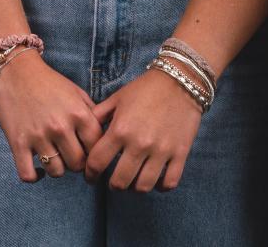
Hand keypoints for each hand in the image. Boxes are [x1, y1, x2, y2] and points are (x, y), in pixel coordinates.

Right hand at [0, 51, 102, 181]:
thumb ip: (91, 113)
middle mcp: (60, 126)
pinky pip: (28, 175)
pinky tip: (38, 170)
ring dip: (57, 169)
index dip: (95, 154)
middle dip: (77, 164)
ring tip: (55, 159)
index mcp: (78, 113)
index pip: (96, 147)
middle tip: (72, 159)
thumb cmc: (48, 82)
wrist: (15, 71)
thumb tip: (104, 135)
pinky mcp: (18, 143)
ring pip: (56, 172)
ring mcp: (38, 136)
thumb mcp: (76, 92)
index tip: (91, 156)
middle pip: (77, 164)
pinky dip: (34, 177)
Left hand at [84, 68, 205, 191]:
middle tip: (113, 180)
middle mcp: (139, 144)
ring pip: (143, 186)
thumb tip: (85, 131)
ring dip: (135, 187)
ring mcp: (161, 151)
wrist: (182, 79)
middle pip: (119, 182)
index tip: (91, 176)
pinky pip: (169, 183)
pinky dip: (161, 186)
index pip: (97, 163)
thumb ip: (99, 115)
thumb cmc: (146, 88)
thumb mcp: (118, 98)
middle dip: (112, 184)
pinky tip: (156, 179)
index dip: (90, 174)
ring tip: (134, 180)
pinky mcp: (180, 153)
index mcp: (120, 130)